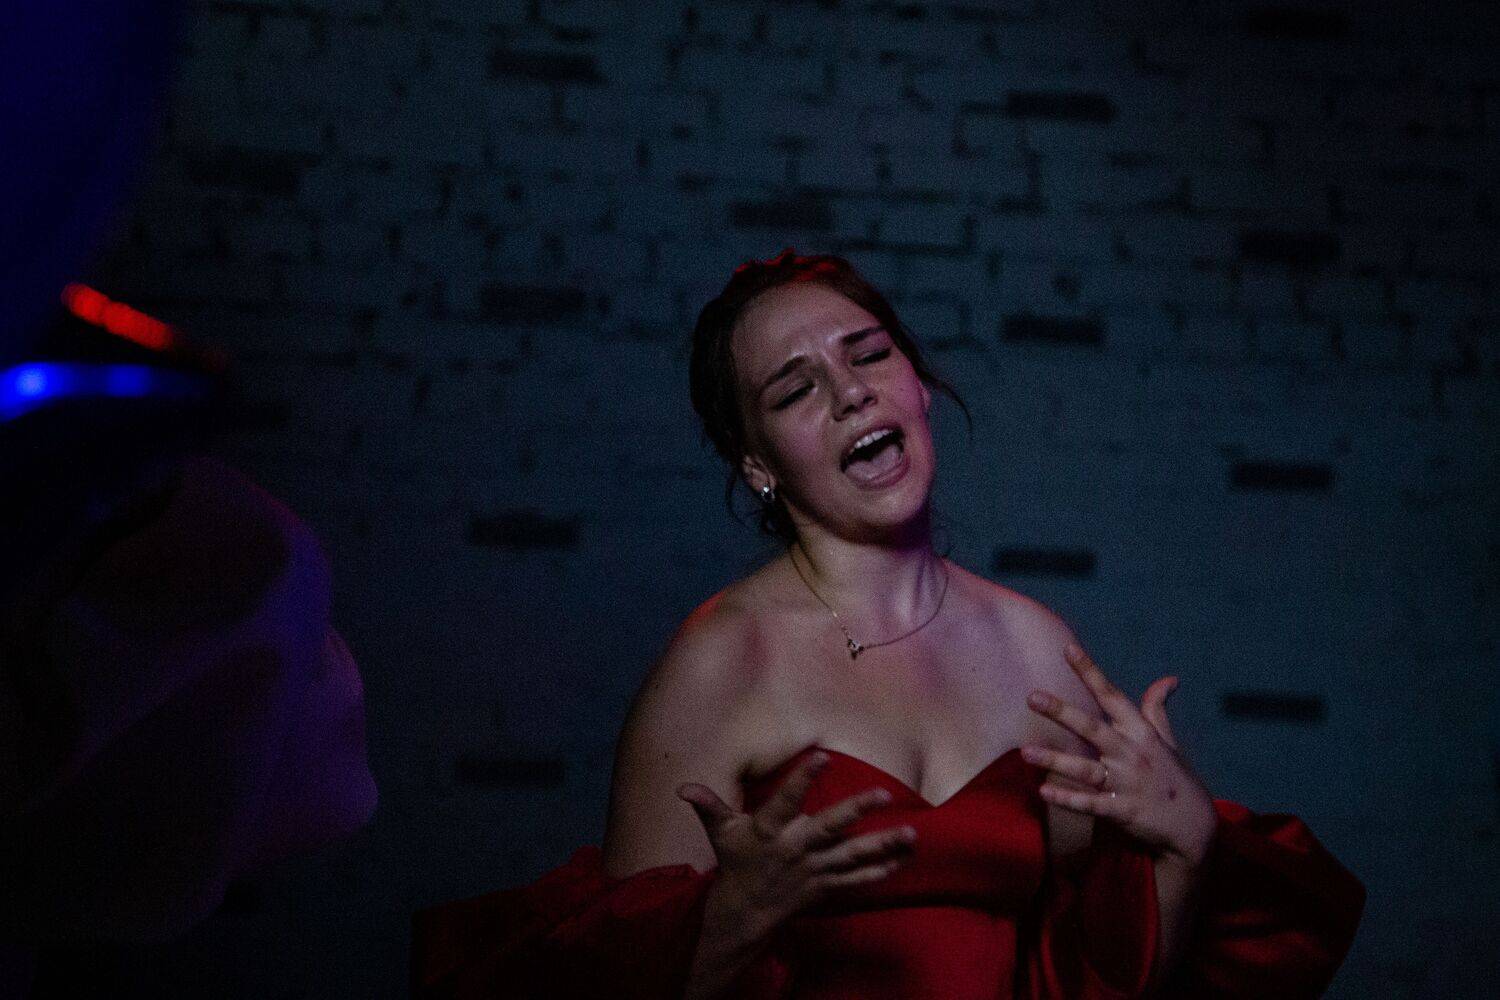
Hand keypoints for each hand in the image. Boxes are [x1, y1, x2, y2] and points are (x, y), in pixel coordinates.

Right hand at [676, 751, 915, 934]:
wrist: (744, 912)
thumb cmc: (735, 862)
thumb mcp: (720, 832)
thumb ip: (709, 805)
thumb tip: (682, 787)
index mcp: (770, 831)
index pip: (786, 800)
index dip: (803, 778)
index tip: (823, 755)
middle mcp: (795, 850)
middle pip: (829, 828)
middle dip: (857, 812)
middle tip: (885, 794)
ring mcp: (813, 870)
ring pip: (852, 856)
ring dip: (883, 846)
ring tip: (911, 834)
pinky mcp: (824, 886)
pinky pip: (855, 881)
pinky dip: (878, 873)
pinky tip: (901, 861)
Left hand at [1022, 643, 1217, 866]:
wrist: (1195, 826)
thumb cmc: (1175, 777)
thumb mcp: (1167, 741)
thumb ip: (1157, 710)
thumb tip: (1168, 679)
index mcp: (1141, 732)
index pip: (1111, 696)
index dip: (1090, 672)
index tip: (1068, 649)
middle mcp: (1131, 753)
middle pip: (1092, 728)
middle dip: (1061, 712)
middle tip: (1032, 697)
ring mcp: (1127, 783)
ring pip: (1085, 769)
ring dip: (1054, 761)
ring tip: (1025, 753)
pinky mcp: (1123, 811)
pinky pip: (1091, 804)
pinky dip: (1068, 799)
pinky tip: (1044, 791)